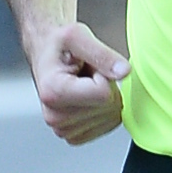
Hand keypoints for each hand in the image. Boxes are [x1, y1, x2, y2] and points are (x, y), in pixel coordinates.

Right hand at [27, 20, 128, 144]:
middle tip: (85, 75)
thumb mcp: (78, 36)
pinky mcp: (73, 136)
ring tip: (84, 84)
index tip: (86, 66)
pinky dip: (104, 110)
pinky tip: (86, 98)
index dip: (103, 75)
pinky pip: (108, 125)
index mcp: (53, 91)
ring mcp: (62, 129)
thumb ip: (103, 54)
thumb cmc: (59, 45)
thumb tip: (124, 72)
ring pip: (111, 117)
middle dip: (105, 86)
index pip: (103, 94)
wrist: (46, 53)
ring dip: (104, 97)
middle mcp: (54, 116)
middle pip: (109, 107)